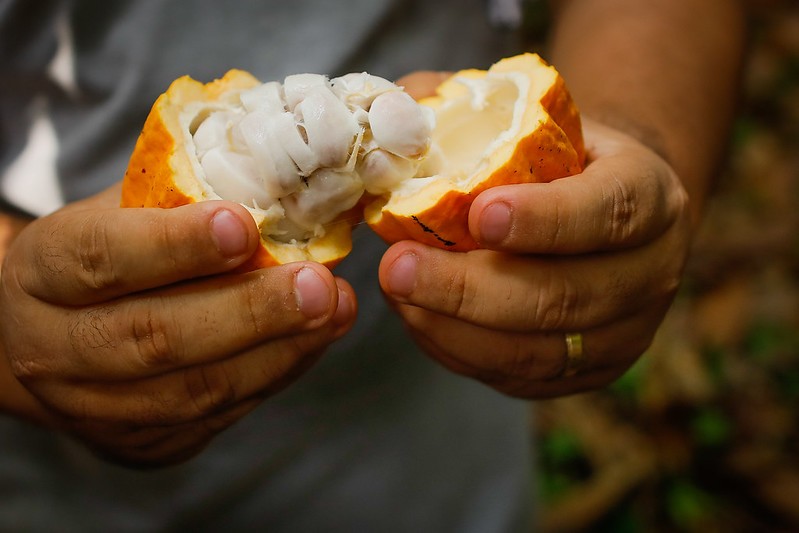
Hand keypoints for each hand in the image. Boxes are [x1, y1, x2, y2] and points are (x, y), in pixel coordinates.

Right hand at [0, 185, 355, 465]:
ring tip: (334, 308)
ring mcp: (95, 409)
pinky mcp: (142, 444)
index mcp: (41, 273)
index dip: (173, 245)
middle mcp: (53, 350)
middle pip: (153, 339)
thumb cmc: (109, 254)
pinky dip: (277, 371)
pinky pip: (220, 413)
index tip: (243, 225)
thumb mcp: (123, 212)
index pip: (100, 259)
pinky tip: (316, 337)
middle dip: (248, 312)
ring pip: (194, 390)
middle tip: (317, 284)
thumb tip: (281, 182)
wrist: (57, 336)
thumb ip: (182, 200)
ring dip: (278, 349)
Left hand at [378, 118, 690, 397]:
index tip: (478, 215)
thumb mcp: (537, 118)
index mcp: (651, 195)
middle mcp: (650, 272)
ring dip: (452, 326)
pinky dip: (457, 350)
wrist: (605, 208)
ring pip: (536, 350)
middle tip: (398, 267)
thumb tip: (395, 118)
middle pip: (564, 296)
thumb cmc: (559, 157)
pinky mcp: (587, 372)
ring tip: (395, 290)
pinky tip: (417, 316)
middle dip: (469, 288)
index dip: (544, 219)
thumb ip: (470, 108)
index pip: (607, 212)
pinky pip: (517, 376)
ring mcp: (624, 333)